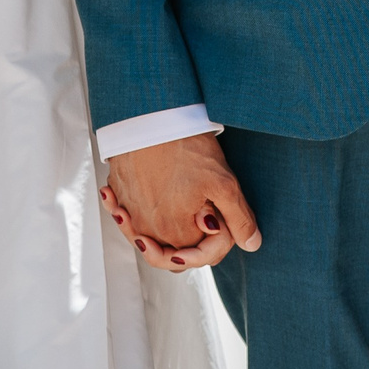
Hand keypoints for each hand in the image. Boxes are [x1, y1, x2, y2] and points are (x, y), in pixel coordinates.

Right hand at [103, 135, 259, 270]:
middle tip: (204, 211)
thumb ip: (239, 220)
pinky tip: (152, 198)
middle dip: (193, 239)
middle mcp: (146, 230)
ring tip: (181, 209)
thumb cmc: (186, 146)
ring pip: (151, 236)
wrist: (149, 115)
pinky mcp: (116, 193)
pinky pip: (128, 214)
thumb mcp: (223, 183)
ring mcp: (128, 212)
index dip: (218, 237)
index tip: (219, 212)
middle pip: (175, 251)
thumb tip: (252, 244)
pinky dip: (138, 211)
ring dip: (166, 229)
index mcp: (174, 234)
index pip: (202, 253)